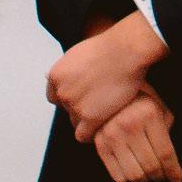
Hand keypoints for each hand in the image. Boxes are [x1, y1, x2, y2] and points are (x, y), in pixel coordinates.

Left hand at [46, 13, 166, 139]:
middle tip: (99, 103)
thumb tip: (58, 76)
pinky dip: (91, 134)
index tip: (82, 97)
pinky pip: (83, 135)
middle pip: (67, 109)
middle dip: (81, 107)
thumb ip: (68, 68)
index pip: (54, 96)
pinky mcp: (90, 117)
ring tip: (105, 112)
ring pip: (76, 122)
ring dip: (88, 120)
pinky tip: (102, 127)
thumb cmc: (110, 47)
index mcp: (56, 75)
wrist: (126, 51)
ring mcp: (74, 105)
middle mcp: (62, 91)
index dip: (70, 98)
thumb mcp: (79, 52)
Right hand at [93, 89, 181, 181]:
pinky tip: (132, 168)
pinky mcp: (100, 144)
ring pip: (134, 175)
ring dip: (145, 179)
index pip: (165, 153)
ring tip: (148, 173)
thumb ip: (166, 132)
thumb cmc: (139, 101)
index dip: (173, 171)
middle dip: (160, 176)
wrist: (107, 91)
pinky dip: (128, 178)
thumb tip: (168, 163)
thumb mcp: (159, 109)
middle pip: (151, 166)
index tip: (177, 180)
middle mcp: (130, 125)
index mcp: (149, 114)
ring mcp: (113, 135)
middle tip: (162, 175)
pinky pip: (117, 175)